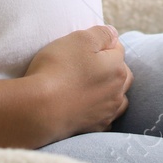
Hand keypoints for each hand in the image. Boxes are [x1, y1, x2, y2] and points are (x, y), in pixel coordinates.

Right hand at [22, 25, 131, 144]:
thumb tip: (113, 34)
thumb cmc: (58, 69)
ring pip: (118, 98)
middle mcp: (117, 92)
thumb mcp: (79, 39)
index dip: (101, 44)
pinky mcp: (95, 128)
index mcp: (117, 68)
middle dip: (111, 67)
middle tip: (88, 64)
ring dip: (110, 90)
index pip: (117, 48)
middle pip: (122, 74)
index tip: (83, 47)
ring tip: (92, 86)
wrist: (40, 109)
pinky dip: (99, 111)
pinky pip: (105, 117)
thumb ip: (101, 33)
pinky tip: (87, 107)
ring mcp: (107, 112)